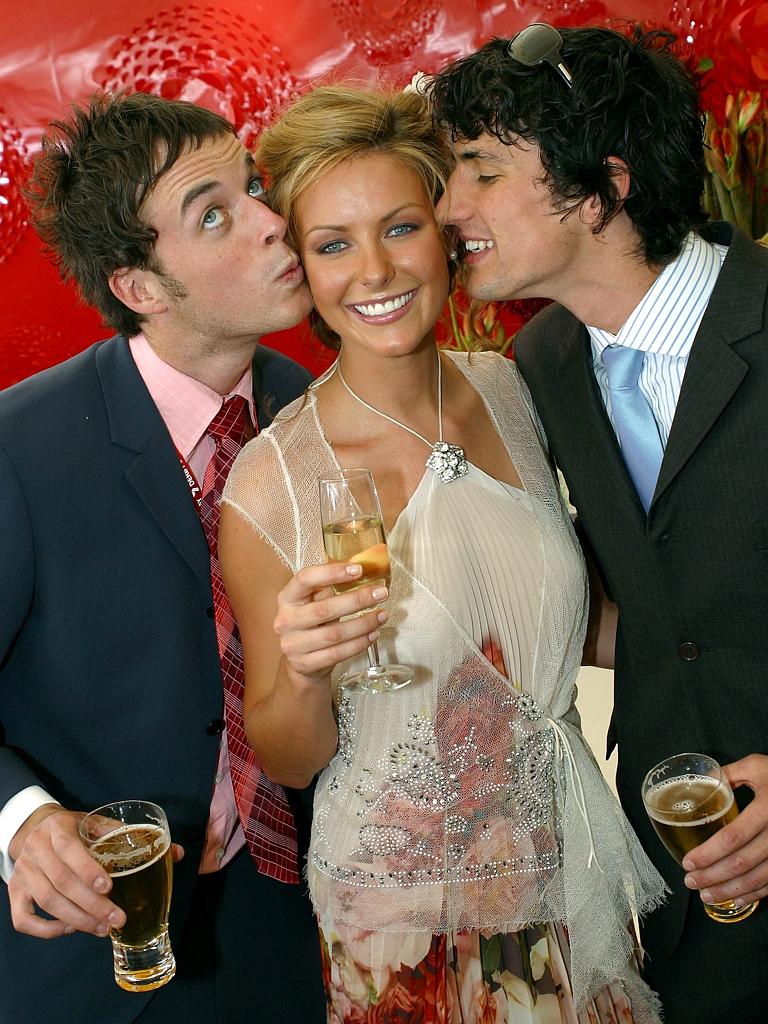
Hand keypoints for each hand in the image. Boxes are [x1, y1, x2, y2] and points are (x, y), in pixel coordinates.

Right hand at [8, 804, 184, 938]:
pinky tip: (71, 929)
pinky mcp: (15, 892)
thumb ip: (132, 838)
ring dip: (76, 919)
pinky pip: (23, 919)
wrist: (35, 829)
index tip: (109, 888)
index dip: (87, 870)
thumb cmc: (75, 829)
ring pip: (46, 902)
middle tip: (116, 920)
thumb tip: (176, 852)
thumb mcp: (98, 825)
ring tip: (102, 929)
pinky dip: (46, 929)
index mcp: (58, 829)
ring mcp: (23, 873)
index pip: (69, 849)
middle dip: (90, 905)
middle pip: (60, 882)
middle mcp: (36, 850)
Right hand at [273, 561, 387, 684]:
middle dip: (357, 600)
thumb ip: (330, 587)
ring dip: (363, 624)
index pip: (305, 579)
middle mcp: (285, 620)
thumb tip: (361, 569)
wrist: (301, 661)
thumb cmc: (312, 623)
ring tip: (382, 615)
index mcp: (287, 598)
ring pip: (335, 634)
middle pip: (324, 609)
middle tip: (381, 593)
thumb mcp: (314, 602)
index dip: (332, 572)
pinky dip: (359, 643)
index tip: (358, 569)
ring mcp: (293, 645)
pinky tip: (373, 634)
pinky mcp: (305, 664)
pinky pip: (338, 654)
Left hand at [683, 754, 767, 906]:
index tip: (688, 862)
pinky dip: (754, 894)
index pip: (733, 838)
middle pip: (742, 863)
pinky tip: (737, 899)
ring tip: (706, 895)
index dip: (709, 854)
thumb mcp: (758, 767)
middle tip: (691, 882)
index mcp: (766, 809)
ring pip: (757, 878)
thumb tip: (701, 779)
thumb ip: (729, 774)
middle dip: (713, 876)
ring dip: (730, 890)